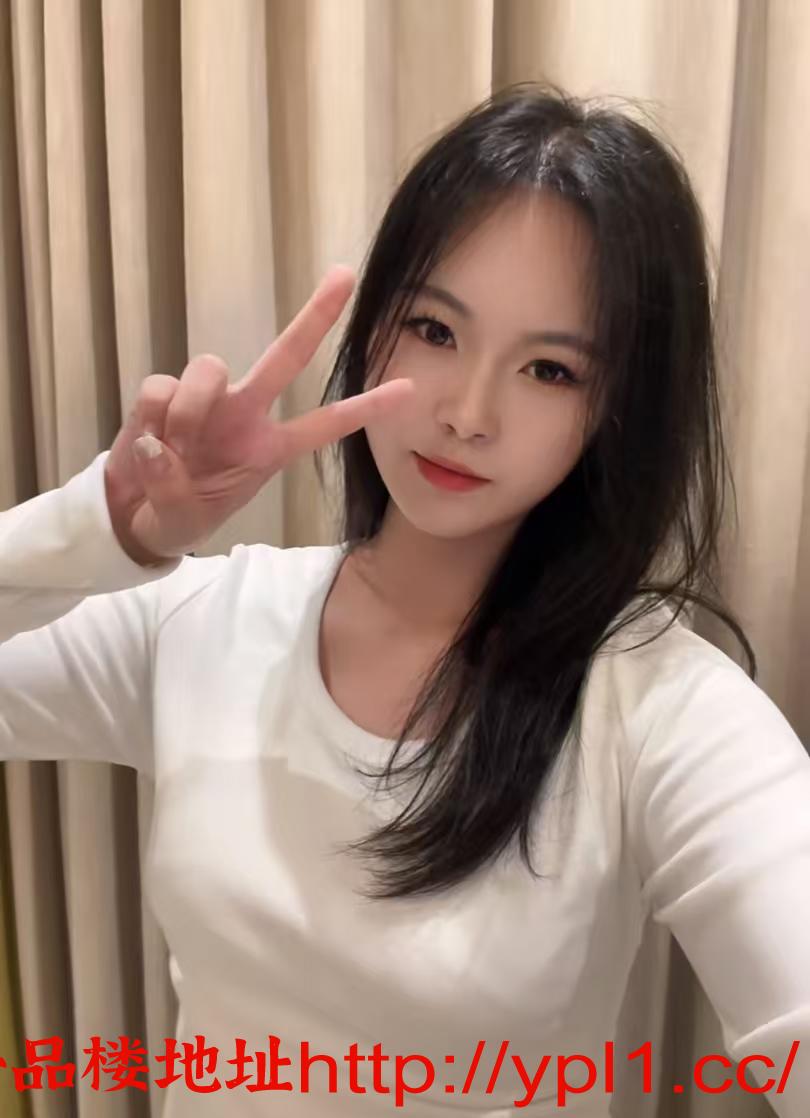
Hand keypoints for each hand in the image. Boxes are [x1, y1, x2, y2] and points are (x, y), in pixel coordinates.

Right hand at [103, 266, 411, 564]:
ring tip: (174, 447)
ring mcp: (206, 399)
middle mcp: (244, 414)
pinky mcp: (163, 392)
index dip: (365, 409)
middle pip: (286, 356)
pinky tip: (148, 439)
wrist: (133, 511)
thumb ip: (173, 491)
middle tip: (347, 275)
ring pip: (208, 368)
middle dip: (316, 316)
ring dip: (188, 409)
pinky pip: (160, 388)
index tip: (408, 390)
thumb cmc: (174, 515)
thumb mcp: (181, 521)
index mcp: (267, 450)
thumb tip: (158, 445)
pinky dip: (150, 417)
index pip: (325, 426)